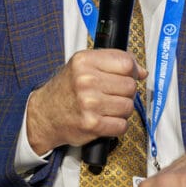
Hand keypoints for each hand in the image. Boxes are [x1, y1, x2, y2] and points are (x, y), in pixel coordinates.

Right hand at [26, 49, 146, 154]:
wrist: (44, 114)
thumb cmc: (66, 89)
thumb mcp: (83, 65)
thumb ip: (112, 62)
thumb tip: (141, 72)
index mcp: (84, 61)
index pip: (126, 62)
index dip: (132, 70)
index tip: (129, 75)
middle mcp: (86, 80)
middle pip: (130, 85)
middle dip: (126, 92)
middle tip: (113, 94)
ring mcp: (89, 104)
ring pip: (128, 106)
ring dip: (122, 110)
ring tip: (108, 108)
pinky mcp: (92, 125)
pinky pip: (122, 125)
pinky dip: (117, 125)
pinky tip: (106, 119)